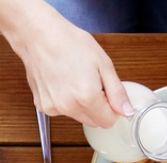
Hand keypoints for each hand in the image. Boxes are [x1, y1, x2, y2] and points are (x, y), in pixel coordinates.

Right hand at [8, 12, 131, 127]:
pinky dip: (65, 101)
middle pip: (93, 122)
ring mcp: (54, 108)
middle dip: (98, 107)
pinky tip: (62, 82)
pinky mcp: (42, 106)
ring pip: (77, 116)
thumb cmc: (69, 43)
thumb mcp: (103, 63)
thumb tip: (126, 111)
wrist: (40, 37)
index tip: (108, 94)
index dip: (112, 109)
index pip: (108, 122)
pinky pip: (62, 111)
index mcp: (87, 97)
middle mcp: (69, 107)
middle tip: (92, 83)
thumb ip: (117, 92)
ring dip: (81, 104)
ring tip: (75, 79)